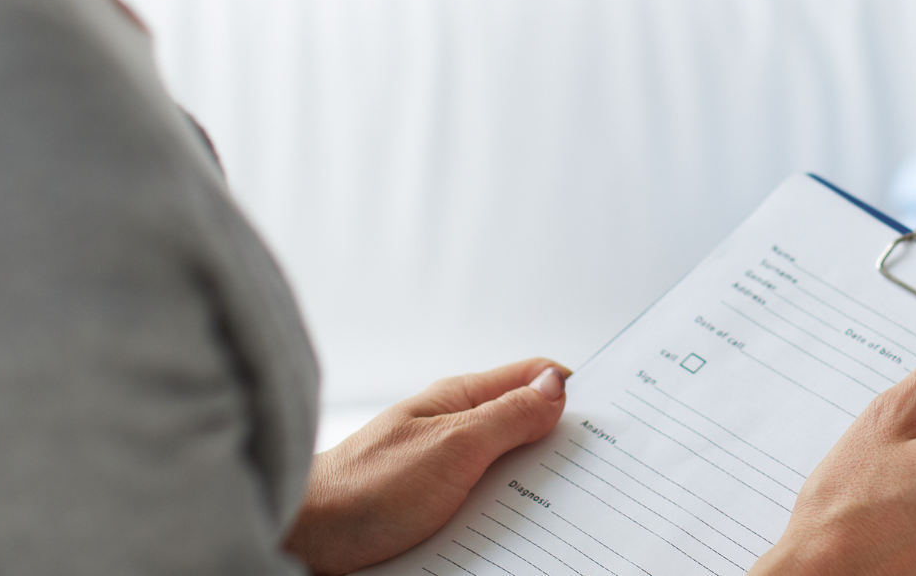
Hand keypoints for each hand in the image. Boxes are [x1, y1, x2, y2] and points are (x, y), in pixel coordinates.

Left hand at [285, 358, 570, 575]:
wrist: (304, 540)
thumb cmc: (363, 489)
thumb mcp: (452, 448)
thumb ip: (507, 416)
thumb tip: (556, 385)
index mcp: (460, 401)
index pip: (534, 376)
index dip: (573, 392)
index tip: (611, 420)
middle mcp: (453, 429)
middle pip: (527, 428)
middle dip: (559, 449)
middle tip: (594, 478)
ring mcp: (441, 470)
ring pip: (507, 474)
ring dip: (531, 494)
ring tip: (559, 515)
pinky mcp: (430, 508)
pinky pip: (481, 509)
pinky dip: (502, 521)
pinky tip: (514, 539)